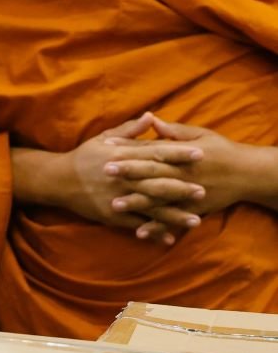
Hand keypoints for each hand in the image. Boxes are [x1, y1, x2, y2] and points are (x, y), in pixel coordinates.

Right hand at [52, 115, 205, 244]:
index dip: (178, 154)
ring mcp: (118, 198)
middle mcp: (122, 178)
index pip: (155, 154)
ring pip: (150, 208)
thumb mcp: (104, 138)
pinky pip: (137, 225)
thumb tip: (152, 116)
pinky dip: (153, 232)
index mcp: (122, 157)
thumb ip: (130, 129)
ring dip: (174, 216)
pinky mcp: (112, 215)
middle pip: (156, 183)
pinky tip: (170, 238)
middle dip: (181, 188)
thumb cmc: (84, 157)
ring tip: (197, 220)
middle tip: (204, 190)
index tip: (200, 154)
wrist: (57, 180)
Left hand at [105, 115, 275, 217]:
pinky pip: (173, 219)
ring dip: (137, 202)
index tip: (106, 146)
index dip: (128, 147)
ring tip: (115, 204)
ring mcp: (187, 193)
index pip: (150, 149)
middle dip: (127, 172)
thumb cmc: (222, 150)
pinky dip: (158, 227)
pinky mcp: (194, 210)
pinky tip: (140, 233)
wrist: (249, 173)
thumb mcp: (200, 134)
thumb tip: (151, 119)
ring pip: (159, 198)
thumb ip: (173, 130)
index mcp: (181, 153)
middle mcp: (183, 173)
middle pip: (151, 172)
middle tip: (104, 171)